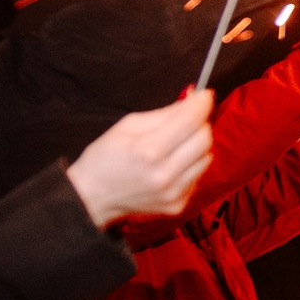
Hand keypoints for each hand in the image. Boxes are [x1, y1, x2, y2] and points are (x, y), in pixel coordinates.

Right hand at [67, 93, 214, 225]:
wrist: (92, 197)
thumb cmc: (106, 158)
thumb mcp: (128, 125)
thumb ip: (164, 114)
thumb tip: (192, 100)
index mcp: (149, 150)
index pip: (191, 121)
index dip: (202, 103)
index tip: (204, 95)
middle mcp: (165, 174)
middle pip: (205, 140)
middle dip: (200, 124)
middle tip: (187, 120)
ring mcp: (173, 193)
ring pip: (206, 158)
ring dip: (196, 146)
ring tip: (175, 145)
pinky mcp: (177, 205)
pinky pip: (197, 177)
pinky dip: (190, 166)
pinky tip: (171, 166)